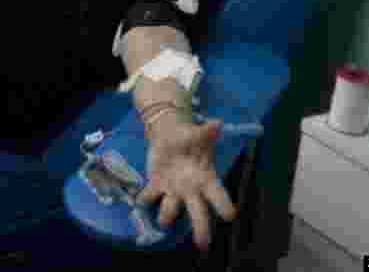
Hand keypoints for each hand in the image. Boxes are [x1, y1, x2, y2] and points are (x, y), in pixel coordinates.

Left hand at [137, 116, 236, 251]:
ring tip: (163, 221)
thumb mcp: (198, 134)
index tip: (230, 215)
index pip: (219, 196)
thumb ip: (206, 132)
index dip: (224, 206)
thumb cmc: (189, 138)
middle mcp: (192, 190)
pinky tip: (139, 201)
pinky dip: (144, 199)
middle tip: (202, 244)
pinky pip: (150, 195)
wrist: (169, 135)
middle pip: (198, 213)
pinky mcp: (156, 185)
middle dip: (200, 229)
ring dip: (166, 215)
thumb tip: (217, 123)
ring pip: (171, 209)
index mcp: (207, 179)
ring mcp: (173, 190)